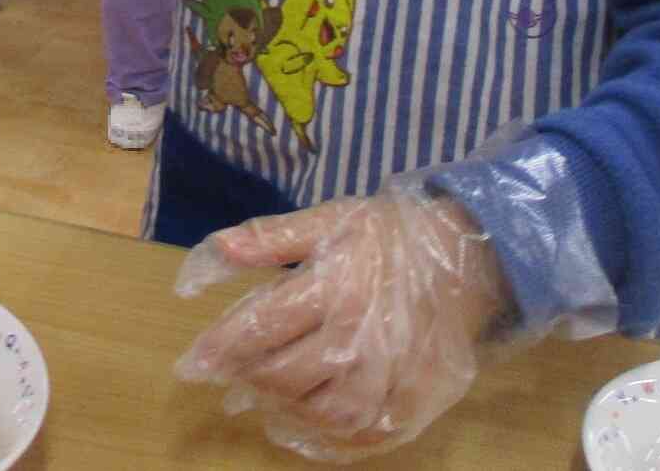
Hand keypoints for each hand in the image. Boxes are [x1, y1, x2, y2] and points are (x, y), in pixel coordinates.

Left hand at [173, 194, 506, 458]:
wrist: (469, 259)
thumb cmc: (389, 235)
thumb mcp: (328, 220)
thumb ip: (270, 239)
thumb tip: (216, 249)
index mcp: (334, 286)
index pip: (260, 327)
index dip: (219, 349)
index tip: (190, 364)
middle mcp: (359, 337)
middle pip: (285, 376)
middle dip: (246, 379)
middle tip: (225, 378)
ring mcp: (389, 376)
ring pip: (319, 413)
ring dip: (281, 410)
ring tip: (260, 399)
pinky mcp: (412, 402)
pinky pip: (360, 435)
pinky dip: (323, 438)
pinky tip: (299, 427)